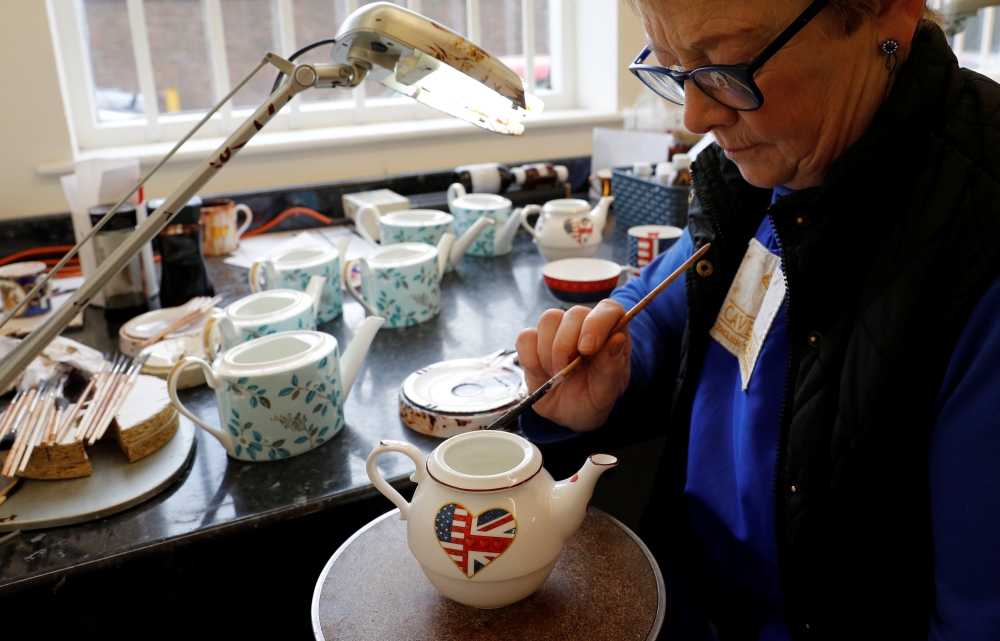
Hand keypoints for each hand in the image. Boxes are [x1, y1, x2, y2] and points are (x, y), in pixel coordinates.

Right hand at [515, 300, 630, 430]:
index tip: (586, 350)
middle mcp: (585, 326)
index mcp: (611, 333)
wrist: (569, 414)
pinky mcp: (534, 341)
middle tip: (566, 372)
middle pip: (574, 314)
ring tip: (556, 375)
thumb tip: (616, 338)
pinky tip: (540, 374)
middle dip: (566, 345)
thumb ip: (611, 367)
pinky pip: (525, 337)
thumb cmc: (593, 400)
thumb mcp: (606, 392)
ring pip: (549, 319)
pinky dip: (529, 359)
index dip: (596, 323)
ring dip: (548, 352)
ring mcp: (558, 331)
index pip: (609, 309)